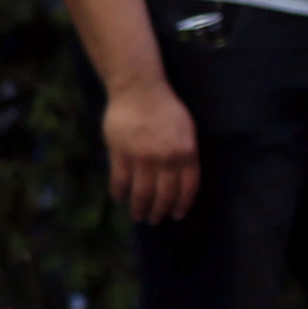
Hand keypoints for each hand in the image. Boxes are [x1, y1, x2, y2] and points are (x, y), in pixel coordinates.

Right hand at [103, 78, 200, 224]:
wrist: (138, 89)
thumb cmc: (165, 107)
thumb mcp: (186, 128)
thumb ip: (186, 153)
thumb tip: (183, 177)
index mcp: (186, 152)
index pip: (188, 187)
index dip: (182, 204)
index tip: (176, 215)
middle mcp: (166, 159)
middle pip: (164, 195)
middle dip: (160, 212)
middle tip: (155, 219)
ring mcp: (142, 158)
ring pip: (142, 193)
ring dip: (140, 208)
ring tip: (138, 215)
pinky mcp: (121, 154)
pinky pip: (120, 181)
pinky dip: (120, 193)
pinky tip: (120, 198)